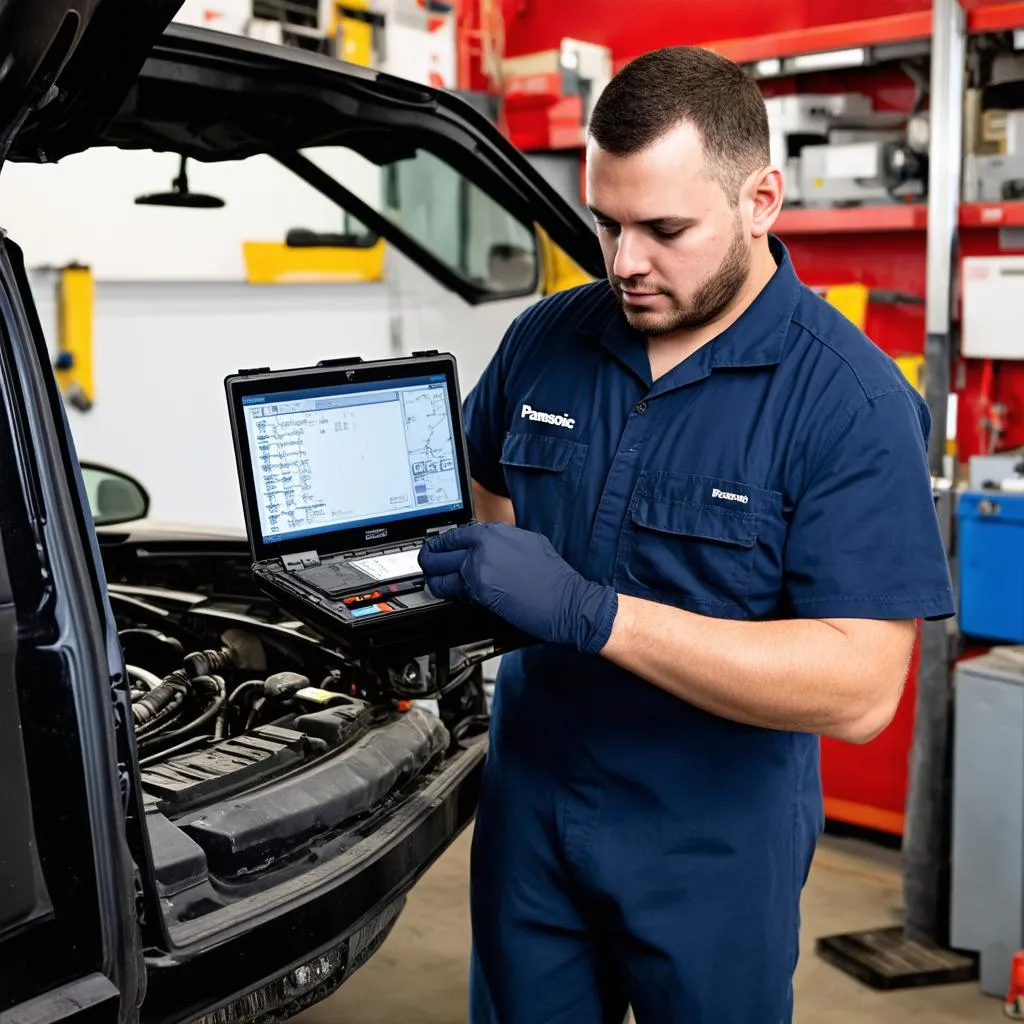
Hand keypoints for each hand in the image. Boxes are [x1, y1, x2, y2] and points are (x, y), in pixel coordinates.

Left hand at [418, 523, 617, 654]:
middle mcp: (485, 545)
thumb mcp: (530, 544)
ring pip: (442, 570)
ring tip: (431, 581)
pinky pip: (453, 590)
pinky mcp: (480, 590)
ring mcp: (480, 567)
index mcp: (498, 532)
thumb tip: (488, 548)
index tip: (438, 548)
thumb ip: (504, 542)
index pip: (457, 533)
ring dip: (434, 577)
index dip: (442, 542)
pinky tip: (445, 594)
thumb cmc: (556, 577)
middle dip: (430, 557)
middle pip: (442, 549)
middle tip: (426, 563)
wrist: (567, 600)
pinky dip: (446, 592)